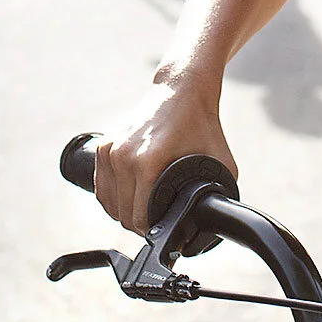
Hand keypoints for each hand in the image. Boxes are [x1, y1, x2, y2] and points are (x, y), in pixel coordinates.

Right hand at [94, 81, 235, 235]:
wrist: (180, 90)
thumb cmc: (201, 124)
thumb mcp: (220, 162)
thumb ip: (218, 194)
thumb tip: (215, 220)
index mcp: (147, 162)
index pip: (138, 218)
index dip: (153, 231)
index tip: (166, 229)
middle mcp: (123, 156)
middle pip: (122, 214)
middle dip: (139, 225)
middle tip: (157, 222)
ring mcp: (110, 150)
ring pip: (108, 203)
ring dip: (123, 213)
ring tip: (143, 211)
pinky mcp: (103, 145)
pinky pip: (101, 186)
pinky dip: (112, 197)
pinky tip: (128, 198)